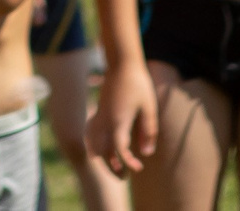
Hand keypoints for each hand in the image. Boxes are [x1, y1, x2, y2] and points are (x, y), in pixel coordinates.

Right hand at [93, 60, 156, 178]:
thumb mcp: (149, 108)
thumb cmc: (139, 84)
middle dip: (112, 166)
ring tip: (112, 166)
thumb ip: (149, 131)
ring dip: (102, 157)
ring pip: (94, 142)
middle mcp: (106, 120)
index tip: (138, 167)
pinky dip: (92, 143)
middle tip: (124, 177)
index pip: (119, 149)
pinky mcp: (99, 109)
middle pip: (103, 150)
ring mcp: (100, 114)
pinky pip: (90, 131)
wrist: (122, 63)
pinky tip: (97, 148)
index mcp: (119, 121)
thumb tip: (147, 152)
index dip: (128, 162)